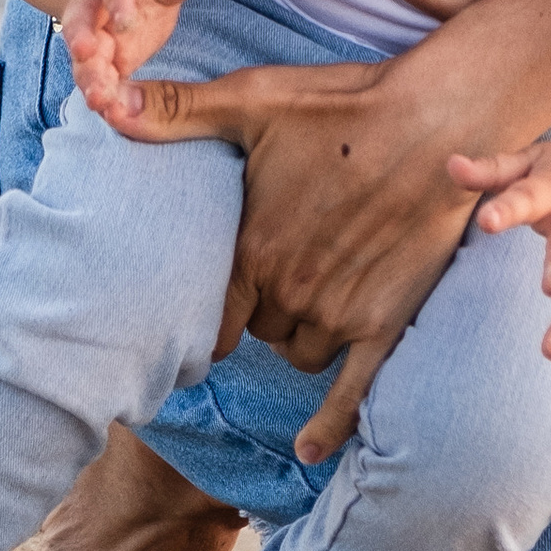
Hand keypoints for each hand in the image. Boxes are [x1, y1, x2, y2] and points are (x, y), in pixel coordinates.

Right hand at [58, 0, 213, 128]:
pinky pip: (98, 81)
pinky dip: (103, 99)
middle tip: (87, 59)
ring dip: (89, 77)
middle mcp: (97, 6)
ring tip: (99, 101)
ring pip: (84, 58)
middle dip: (83, 42)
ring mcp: (96, 37)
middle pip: (82, 23)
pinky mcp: (104, 63)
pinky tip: (112, 117)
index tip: (124, 17)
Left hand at [119, 50, 482, 459]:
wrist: (440, 120)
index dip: (210, 314)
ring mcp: (341, 312)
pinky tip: (311, 451)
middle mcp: (292, 291)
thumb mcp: (254, 99)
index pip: (215, 313)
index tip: (212, 312)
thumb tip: (110, 103)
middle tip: (280, 274)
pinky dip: (331, 425)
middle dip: (264, 308)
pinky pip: (354, 392)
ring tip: (311, 299)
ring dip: (298, 334)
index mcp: (255, 248)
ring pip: (300, 351)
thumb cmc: (346, 105)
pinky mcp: (388, 323)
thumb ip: (179, 111)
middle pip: (260, 329)